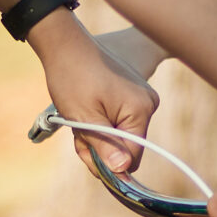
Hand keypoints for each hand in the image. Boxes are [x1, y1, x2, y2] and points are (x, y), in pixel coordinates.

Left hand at [28, 11, 158, 174]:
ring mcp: (143, 99)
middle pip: (127, 148)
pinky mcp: (133, 95)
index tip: (84, 150)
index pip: (132, 157)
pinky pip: (119, 123)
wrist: (67, 45)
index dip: (108, 163)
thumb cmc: (72, 78)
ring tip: (78, 120)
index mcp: (141, 110)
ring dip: (97, 136)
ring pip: (120, 137)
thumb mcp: (84, 118)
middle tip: (77, 134)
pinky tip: (87, 112)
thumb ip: (104, 146)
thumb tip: (122, 170)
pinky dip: (101, 124)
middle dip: (100, 147)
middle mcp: (149, 104)